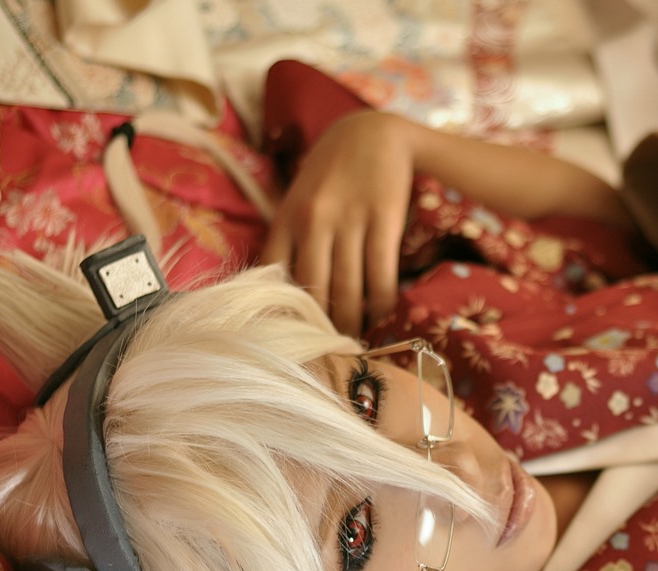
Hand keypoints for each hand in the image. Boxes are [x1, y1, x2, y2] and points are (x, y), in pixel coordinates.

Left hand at [262, 111, 415, 335]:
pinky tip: (383, 315)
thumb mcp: (300, 196)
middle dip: (322, 326)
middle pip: (314, 290)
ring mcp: (349, 219)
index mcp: (286, 216)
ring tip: (357, 341)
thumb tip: (285, 290)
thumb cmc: (333, 169)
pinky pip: (380, 274)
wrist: (374, 131)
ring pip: (348, 287)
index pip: (274, 274)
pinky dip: (381, 302)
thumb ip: (291, 236)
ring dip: (353, 321)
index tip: (291, 337)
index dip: (281, 310)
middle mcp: (313, 219)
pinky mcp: (383, 219)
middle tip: (330, 352)